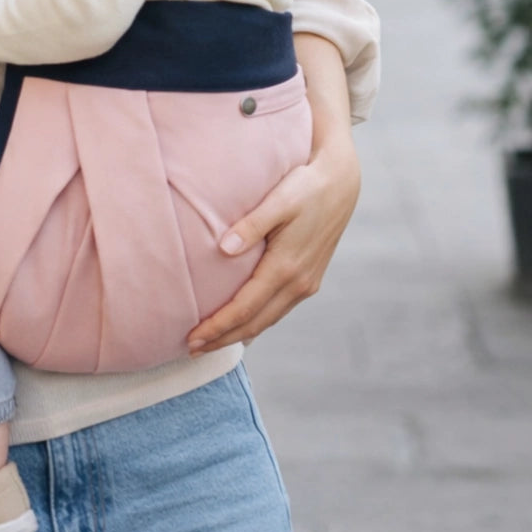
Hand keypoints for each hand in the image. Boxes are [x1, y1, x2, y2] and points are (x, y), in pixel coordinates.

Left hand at [186, 124, 358, 354]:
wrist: (340, 182)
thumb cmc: (305, 187)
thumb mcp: (278, 200)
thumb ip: (251, 224)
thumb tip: (223, 248)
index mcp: (286, 267)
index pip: (245, 308)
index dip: (217, 326)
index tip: (192, 338)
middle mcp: (299, 283)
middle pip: (255, 323)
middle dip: (223, 339)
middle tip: (191, 349)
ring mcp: (307, 283)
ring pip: (268, 319)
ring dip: (239, 333)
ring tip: (211, 342)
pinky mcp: (309, 278)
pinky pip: (278, 309)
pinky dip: (257, 321)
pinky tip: (244, 323)